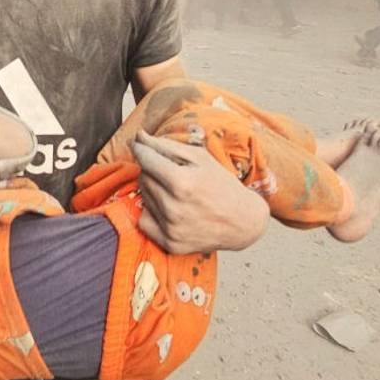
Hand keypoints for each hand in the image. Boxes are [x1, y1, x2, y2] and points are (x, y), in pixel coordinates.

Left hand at [132, 131, 269, 253]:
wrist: (242, 222)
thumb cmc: (221, 185)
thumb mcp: (200, 158)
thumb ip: (166, 145)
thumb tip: (138, 136)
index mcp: (181, 182)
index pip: (144, 158)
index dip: (140, 148)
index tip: (139, 144)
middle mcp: (173, 208)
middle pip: (143, 178)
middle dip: (152, 170)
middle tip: (171, 172)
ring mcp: (171, 229)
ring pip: (143, 197)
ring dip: (153, 190)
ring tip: (175, 191)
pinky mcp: (170, 244)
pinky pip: (144, 220)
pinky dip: (152, 212)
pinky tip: (170, 208)